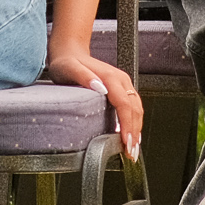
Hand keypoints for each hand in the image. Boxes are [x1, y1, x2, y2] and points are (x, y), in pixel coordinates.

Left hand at [47, 44, 142, 158]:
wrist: (70, 52)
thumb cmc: (67, 62)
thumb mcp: (69, 68)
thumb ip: (83, 76)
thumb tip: (99, 87)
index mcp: (111, 77)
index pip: (125, 104)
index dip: (127, 124)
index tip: (126, 141)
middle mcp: (121, 80)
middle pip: (134, 109)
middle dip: (135, 132)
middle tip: (130, 152)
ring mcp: (123, 83)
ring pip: (137, 109)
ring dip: (137, 129)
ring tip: (132, 148)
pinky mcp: (121, 88)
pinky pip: (132, 107)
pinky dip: (134, 122)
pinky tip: (131, 134)